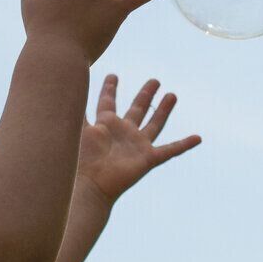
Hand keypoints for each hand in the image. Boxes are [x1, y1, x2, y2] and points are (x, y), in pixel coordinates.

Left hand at [78, 73, 201, 206]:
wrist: (90, 185)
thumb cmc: (80, 159)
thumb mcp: (77, 127)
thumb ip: (74, 107)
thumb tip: (64, 84)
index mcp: (105, 125)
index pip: (108, 102)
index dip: (110, 89)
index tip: (113, 75)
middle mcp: (123, 133)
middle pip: (137, 109)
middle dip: (145, 94)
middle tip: (154, 81)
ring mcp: (137, 146)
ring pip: (154, 124)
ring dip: (164, 110)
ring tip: (172, 95)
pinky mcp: (148, 159)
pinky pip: (170, 150)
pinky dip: (184, 144)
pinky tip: (197, 137)